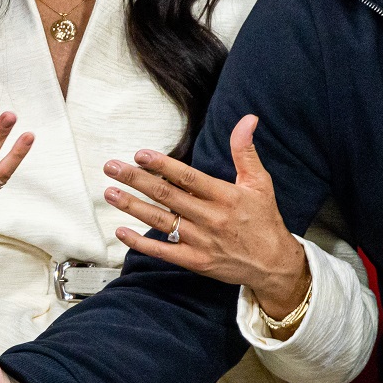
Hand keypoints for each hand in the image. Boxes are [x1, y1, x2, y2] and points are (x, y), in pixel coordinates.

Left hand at [103, 114, 307, 318]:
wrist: (273, 263)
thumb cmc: (264, 218)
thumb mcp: (260, 182)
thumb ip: (246, 150)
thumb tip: (248, 119)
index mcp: (226, 196)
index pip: (189, 178)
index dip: (163, 165)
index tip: (140, 154)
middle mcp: (211, 218)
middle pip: (167, 196)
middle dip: (136, 180)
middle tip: (111, 167)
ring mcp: (201, 242)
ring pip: (160, 221)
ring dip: (132, 206)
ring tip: (109, 192)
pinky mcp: (195, 262)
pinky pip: (162, 251)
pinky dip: (140, 242)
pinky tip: (121, 230)